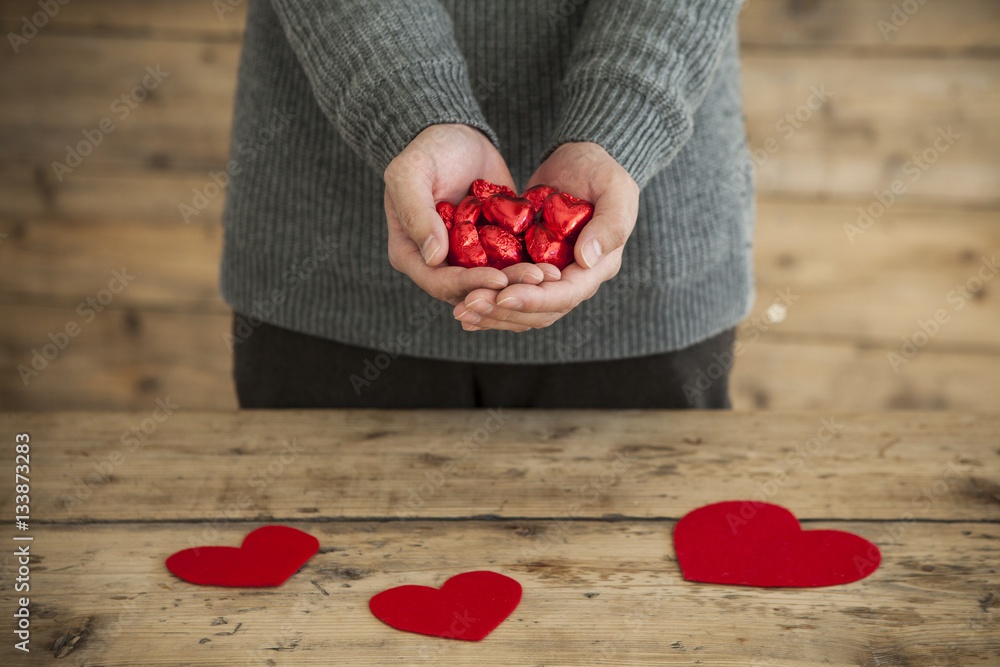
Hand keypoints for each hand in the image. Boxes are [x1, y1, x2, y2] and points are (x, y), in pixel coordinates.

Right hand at [384, 124, 550, 305]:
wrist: (458, 137)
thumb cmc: (427, 150)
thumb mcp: (410, 173)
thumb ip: (416, 213)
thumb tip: (434, 257)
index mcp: (410, 253)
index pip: (439, 282)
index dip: (469, 285)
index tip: (498, 279)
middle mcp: (437, 263)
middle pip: (470, 291)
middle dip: (504, 290)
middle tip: (537, 280)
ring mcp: (465, 259)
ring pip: (493, 284)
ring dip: (521, 284)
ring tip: (550, 275)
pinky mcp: (490, 249)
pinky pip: (509, 266)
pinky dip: (528, 268)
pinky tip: (553, 265)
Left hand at [454, 142, 638, 331]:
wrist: (581, 160)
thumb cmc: (603, 170)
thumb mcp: (616, 190)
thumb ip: (610, 225)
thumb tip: (587, 260)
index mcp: (597, 268)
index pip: (566, 295)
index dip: (534, 299)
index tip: (504, 296)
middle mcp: (574, 280)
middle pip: (540, 311)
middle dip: (504, 311)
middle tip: (470, 304)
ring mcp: (550, 276)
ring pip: (522, 308)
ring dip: (492, 312)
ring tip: (461, 309)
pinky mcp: (529, 266)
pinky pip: (508, 291)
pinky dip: (488, 299)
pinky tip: (461, 303)